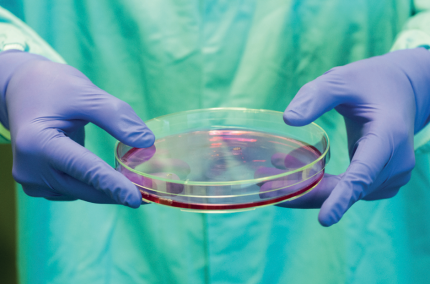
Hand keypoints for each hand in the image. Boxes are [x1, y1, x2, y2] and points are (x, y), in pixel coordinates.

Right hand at [0, 50, 154, 207]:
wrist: (21, 91)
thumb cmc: (53, 87)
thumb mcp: (85, 93)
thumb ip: (116, 117)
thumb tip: (147, 143)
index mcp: (37, 142)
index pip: (83, 168)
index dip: (112, 185)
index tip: (137, 199)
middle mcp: (29, 168)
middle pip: (83, 187)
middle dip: (117, 192)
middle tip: (151, 193)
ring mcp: (31, 179)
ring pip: (80, 191)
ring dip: (107, 190)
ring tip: (135, 182)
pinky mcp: (38, 183)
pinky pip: (73, 189)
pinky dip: (94, 185)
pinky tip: (111, 178)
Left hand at [279, 48, 429, 225]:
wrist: (401, 91)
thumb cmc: (370, 82)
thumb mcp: (341, 80)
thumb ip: (315, 97)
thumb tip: (288, 120)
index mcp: (388, 136)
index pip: (364, 173)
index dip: (342, 197)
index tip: (324, 219)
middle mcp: (396, 162)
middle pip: (349, 189)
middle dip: (307, 193)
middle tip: (266, 190)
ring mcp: (392, 175)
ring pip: (347, 193)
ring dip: (310, 189)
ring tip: (271, 177)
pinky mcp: (381, 180)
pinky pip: (349, 189)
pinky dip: (321, 185)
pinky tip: (295, 172)